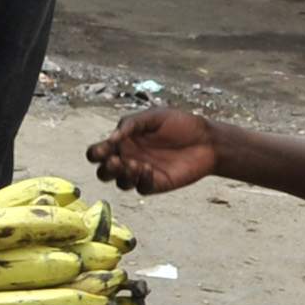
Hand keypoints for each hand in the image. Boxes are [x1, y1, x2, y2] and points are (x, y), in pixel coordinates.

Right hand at [92, 108, 217, 193]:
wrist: (207, 139)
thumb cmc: (180, 124)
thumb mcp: (153, 116)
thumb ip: (131, 124)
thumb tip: (112, 137)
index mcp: (124, 141)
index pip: (99, 152)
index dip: (97, 153)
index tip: (106, 148)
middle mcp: (129, 158)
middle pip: (104, 172)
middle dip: (106, 168)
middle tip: (117, 161)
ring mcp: (141, 173)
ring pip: (120, 182)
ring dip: (122, 175)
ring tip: (136, 164)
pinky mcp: (155, 184)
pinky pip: (141, 187)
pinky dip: (141, 179)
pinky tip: (149, 169)